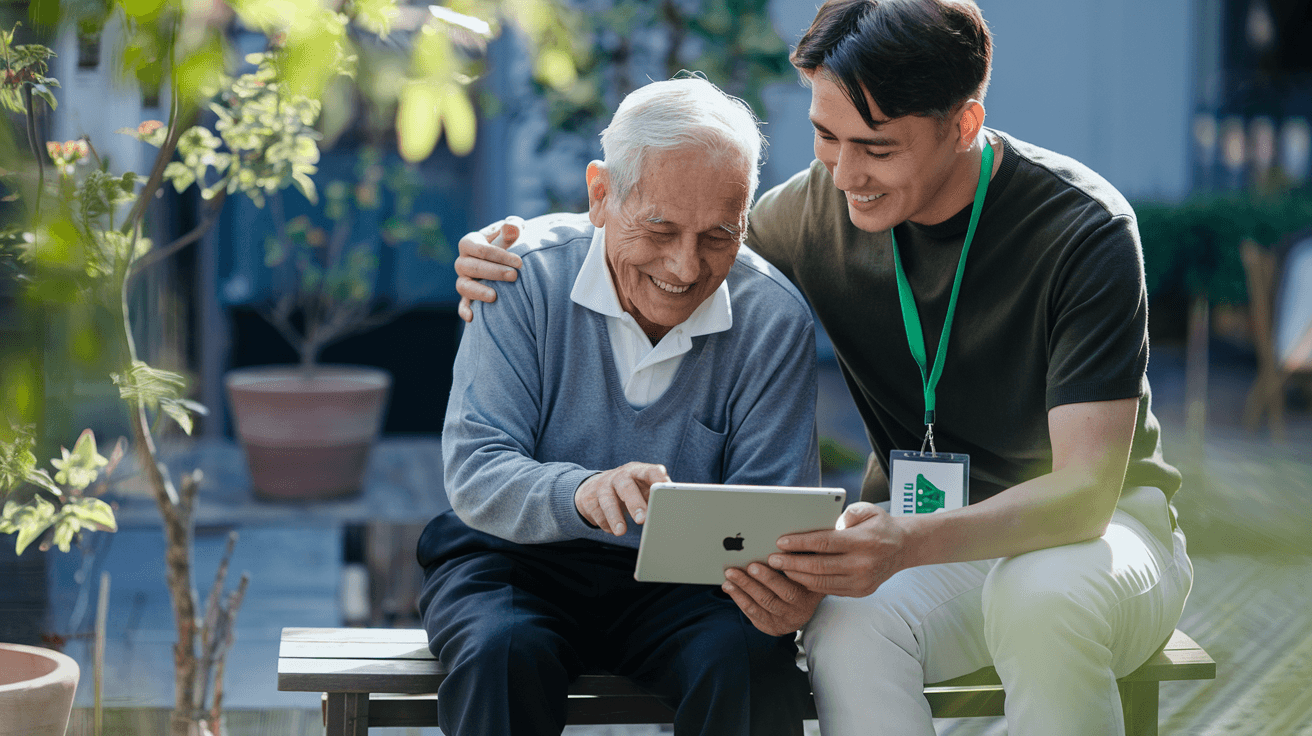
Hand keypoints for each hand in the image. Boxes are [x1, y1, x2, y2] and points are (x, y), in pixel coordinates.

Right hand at [455, 216, 525, 321]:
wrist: (507, 259)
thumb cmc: (510, 242)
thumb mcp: (511, 232)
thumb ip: (512, 228)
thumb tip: (513, 226)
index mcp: (470, 243)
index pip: (480, 249)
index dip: (500, 255)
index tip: (519, 262)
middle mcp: (463, 262)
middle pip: (471, 267)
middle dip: (493, 272)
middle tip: (514, 276)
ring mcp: (464, 279)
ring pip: (463, 286)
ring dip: (477, 291)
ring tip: (495, 296)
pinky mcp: (467, 296)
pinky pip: (463, 304)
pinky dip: (465, 310)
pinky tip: (473, 318)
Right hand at [574, 462, 669, 536]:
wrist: (596, 488)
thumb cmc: (631, 491)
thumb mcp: (643, 488)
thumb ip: (657, 495)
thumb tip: (673, 511)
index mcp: (638, 471)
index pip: (649, 471)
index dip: (658, 478)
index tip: (666, 488)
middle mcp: (620, 476)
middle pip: (627, 486)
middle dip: (635, 503)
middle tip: (642, 519)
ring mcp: (603, 486)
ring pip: (608, 500)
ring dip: (615, 516)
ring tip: (621, 532)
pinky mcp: (590, 499)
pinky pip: (597, 512)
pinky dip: (605, 523)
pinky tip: (612, 530)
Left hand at [722, 563, 823, 635]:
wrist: (801, 610)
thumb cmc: (802, 580)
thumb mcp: (808, 571)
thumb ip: (801, 560)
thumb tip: (787, 541)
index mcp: (810, 596)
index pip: (796, 586)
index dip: (782, 574)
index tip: (771, 558)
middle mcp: (798, 611)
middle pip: (775, 596)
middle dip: (760, 580)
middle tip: (749, 566)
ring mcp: (783, 621)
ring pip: (760, 604)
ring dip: (743, 588)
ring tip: (731, 575)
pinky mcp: (769, 626)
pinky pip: (752, 612)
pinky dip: (739, 598)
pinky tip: (730, 587)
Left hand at [766, 502, 910, 597]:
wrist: (903, 548)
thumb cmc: (879, 525)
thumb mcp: (868, 510)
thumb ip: (849, 513)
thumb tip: (829, 522)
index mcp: (864, 541)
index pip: (825, 543)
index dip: (800, 543)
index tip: (780, 542)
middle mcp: (863, 564)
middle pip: (819, 566)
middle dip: (792, 563)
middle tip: (772, 559)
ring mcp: (862, 581)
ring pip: (821, 582)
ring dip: (797, 576)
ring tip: (780, 569)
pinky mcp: (860, 592)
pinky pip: (829, 589)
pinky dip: (810, 584)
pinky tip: (797, 576)